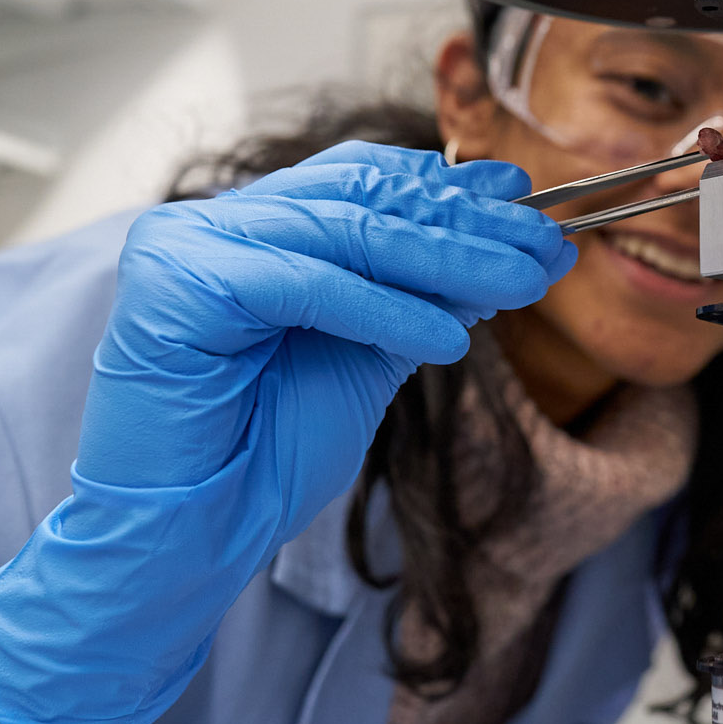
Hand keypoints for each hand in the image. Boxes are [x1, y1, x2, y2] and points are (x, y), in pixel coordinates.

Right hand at [0, 143, 574, 723]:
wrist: (193, 539)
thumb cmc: (265, 458)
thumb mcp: (367, 360)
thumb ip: (420, 298)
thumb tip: (508, 248)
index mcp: (251, 230)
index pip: (360, 184)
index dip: (447, 191)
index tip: (528, 205)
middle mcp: (212, 222)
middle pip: (361, 201)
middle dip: (464, 224)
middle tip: (544, 243)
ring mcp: (187, 245)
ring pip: (346, 235)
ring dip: (448, 261)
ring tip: (523, 283)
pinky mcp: (178, 284)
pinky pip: (308, 285)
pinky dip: (388, 312)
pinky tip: (452, 341)